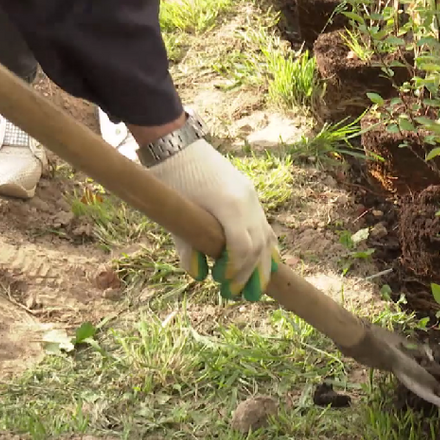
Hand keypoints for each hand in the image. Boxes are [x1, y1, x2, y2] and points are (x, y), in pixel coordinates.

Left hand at [149, 138, 280, 301]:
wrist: (177, 144)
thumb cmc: (172, 178)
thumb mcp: (177, 214)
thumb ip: (189, 246)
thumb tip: (198, 275)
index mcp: (230, 205)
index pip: (243, 246)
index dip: (235, 268)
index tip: (221, 280)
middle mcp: (248, 201)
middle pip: (258, 246)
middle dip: (249, 273)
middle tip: (236, 294)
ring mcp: (252, 196)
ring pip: (267, 237)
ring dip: (261, 264)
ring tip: (255, 286)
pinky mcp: (250, 194)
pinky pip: (264, 225)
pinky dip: (264, 247)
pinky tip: (262, 263)